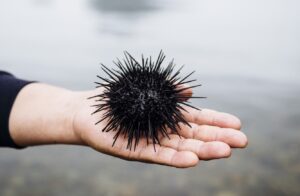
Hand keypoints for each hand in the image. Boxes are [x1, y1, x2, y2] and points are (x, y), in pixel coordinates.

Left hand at [73, 88, 247, 167]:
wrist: (86, 110)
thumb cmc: (117, 98)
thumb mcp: (146, 90)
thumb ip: (167, 93)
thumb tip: (189, 91)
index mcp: (167, 118)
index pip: (197, 121)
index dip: (216, 122)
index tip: (237, 123)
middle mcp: (163, 132)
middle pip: (195, 137)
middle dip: (218, 138)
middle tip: (243, 141)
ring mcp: (151, 143)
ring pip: (181, 149)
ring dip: (203, 150)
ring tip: (225, 151)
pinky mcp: (134, 151)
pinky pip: (158, 155)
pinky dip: (175, 158)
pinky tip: (193, 160)